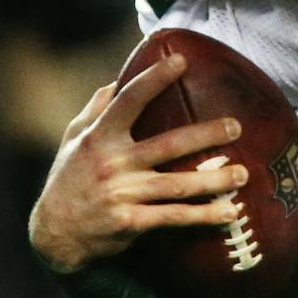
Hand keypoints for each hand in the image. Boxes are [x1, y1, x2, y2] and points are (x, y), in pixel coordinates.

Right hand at [29, 52, 248, 272]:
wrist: (54, 235)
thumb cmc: (68, 179)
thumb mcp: (73, 138)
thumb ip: (96, 108)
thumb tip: (118, 77)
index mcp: (99, 138)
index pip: (128, 102)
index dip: (154, 79)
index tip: (182, 61)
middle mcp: (112, 164)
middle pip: (167, 145)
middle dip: (205, 134)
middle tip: (236, 126)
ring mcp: (122, 195)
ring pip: (177, 185)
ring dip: (214, 179)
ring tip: (243, 173)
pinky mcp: (130, 223)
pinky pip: (173, 217)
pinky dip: (203, 216)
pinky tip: (228, 212)